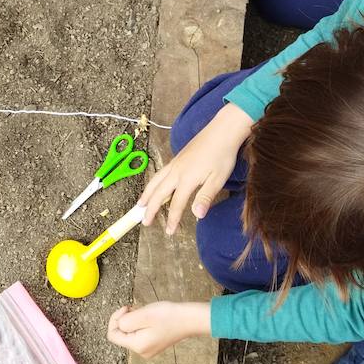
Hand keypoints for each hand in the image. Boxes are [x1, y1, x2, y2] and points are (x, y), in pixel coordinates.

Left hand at [107, 300, 211, 358]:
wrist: (190, 319)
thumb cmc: (168, 316)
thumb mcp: (142, 315)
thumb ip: (125, 321)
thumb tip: (119, 325)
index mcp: (137, 346)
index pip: (112, 335)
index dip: (115, 318)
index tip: (127, 308)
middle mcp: (142, 352)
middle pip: (121, 334)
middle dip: (126, 319)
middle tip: (137, 308)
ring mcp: (148, 350)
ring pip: (130, 333)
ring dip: (134, 320)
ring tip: (146, 313)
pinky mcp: (154, 344)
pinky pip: (139, 334)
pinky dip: (141, 324)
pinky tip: (151, 318)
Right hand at [140, 102, 251, 232]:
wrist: (222, 131)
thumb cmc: (222, 155)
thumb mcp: (218, 179)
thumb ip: (205, 197)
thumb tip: (197, 215)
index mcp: (187, 178)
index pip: (176, 204)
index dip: (172, 219)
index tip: (169, 232)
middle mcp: (176, 171)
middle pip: (158, 193)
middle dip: (151, 209)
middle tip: (145, 222)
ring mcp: (175, 163)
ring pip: (155, 181)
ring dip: (147, 195)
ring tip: (140, 205)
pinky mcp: (176, 158)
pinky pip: (159, 173)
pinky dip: (152, 183)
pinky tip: (154, 186)